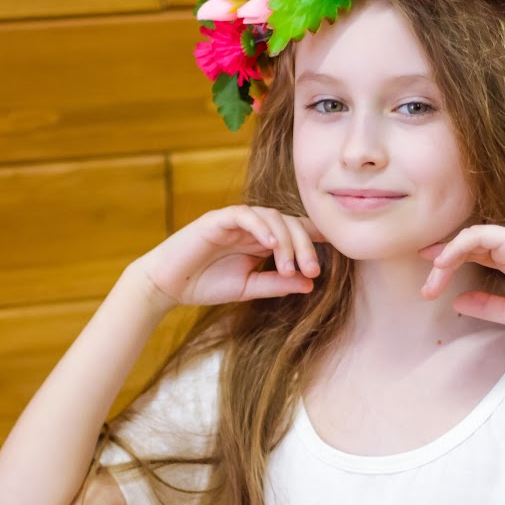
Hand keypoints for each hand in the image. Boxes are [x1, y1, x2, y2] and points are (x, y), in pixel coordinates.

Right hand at [134, 205, 325, 309]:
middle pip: (290, 223)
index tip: (337, 255)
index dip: (317, 238)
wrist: (167, 287)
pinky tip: (271, 245)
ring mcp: (236, 220)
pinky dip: (262, 227)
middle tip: (312, 271)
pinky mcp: (218, 219)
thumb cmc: (205, 285)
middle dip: (306, 246)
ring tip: (291, 266)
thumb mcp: (249, 288)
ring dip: (286, 241)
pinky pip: (245, 215)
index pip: (295, 232)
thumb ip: (277, 284)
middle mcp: (253, 226)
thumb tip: (310, 285)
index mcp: (261, 240)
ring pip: (273, 217)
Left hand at [418, 224, 504, 334]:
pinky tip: (444, 263)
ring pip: (468, 239)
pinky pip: (477, 236)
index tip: (429, 279)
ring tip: (434, 279)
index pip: (473, 253)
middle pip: (466, 246)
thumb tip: (458, 301)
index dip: (448, 261)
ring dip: (446, 258)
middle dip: (441, 264)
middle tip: (427, 288)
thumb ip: (485, 305)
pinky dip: (457, 247)